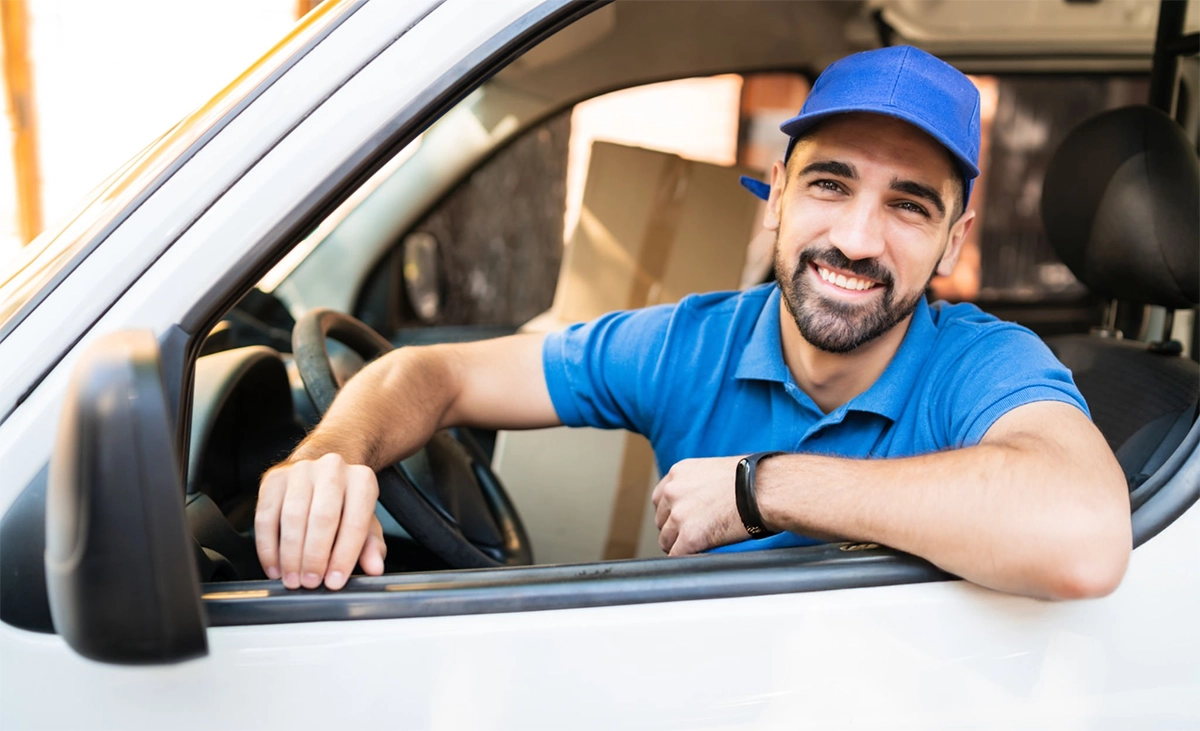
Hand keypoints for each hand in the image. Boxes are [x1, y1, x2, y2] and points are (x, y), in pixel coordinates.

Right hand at [255, 452, 386, 589]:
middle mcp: (332, 469)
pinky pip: (265, 517)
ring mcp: (301, 471)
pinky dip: (267, 547)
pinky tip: (274, 567)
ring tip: (292, 579)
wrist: (320, 473)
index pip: (355, 522)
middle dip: (315, 557)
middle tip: (310, 583)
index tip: (334, 582)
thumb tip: (375, 567)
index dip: (344, 556)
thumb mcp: (365, 523)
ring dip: (290, 555)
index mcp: (362, 480)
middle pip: (322, 518)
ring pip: (292, 517)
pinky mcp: (273, 479)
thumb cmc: (344, 504)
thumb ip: (371, 546)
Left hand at [651, 455, 746, 555]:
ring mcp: (679, 515)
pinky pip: (677, 556)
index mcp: (678, 473)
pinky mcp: (689, 536)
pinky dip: (686, 559)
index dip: (671, 512)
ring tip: (698, 548)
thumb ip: (697, 484)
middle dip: (674, 529)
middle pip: (661, 520)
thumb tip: (698, 501)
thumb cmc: (751, 479)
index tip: (681, 520)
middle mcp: (673, 491)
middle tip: (693, 535)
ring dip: (679, 546)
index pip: (660, 499)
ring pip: (666, 540)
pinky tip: (699, 556)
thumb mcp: (714, 470)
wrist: (765, 489)